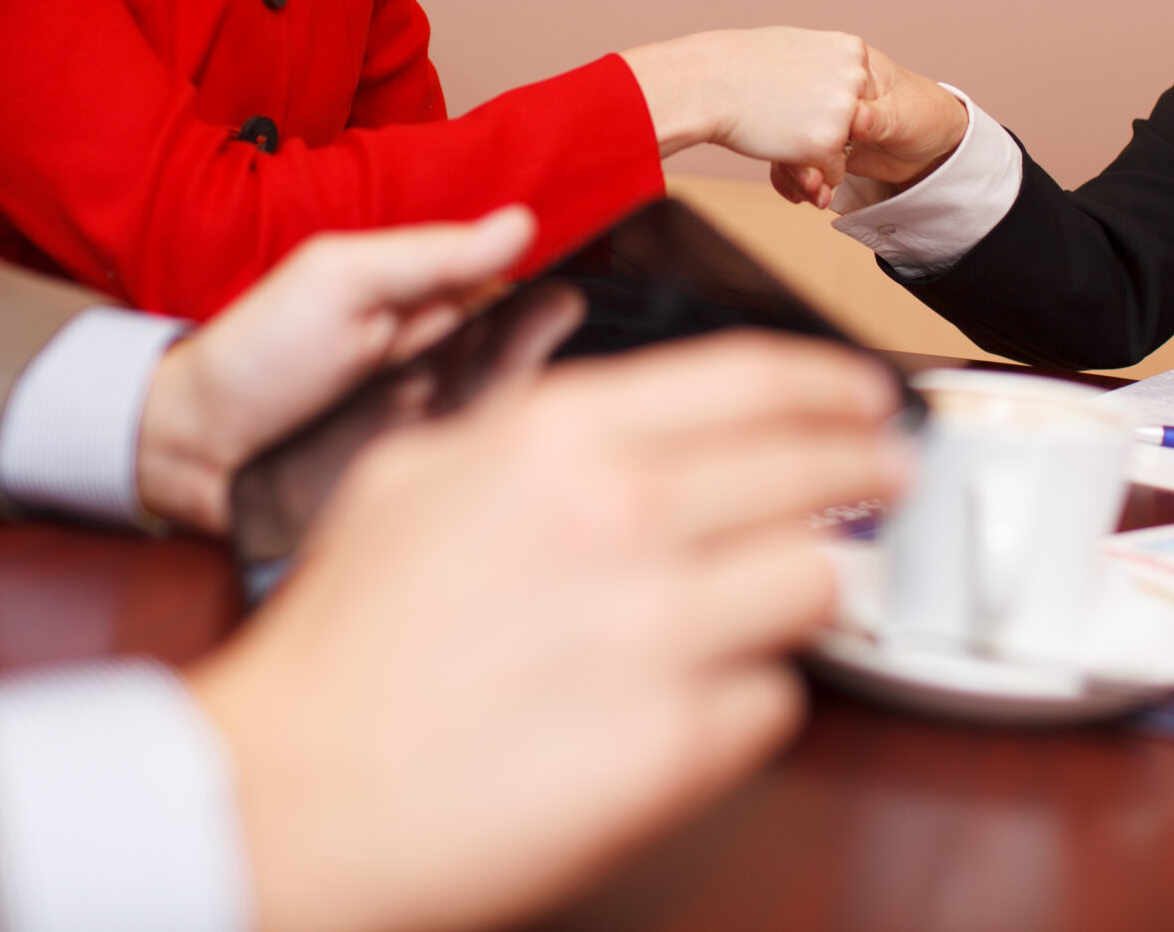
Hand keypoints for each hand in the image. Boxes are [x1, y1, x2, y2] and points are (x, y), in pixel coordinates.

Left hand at [133, 208, 534, 532]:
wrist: (192, 446)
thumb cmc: (259, 352)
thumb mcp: (341, 280)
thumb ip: (432, 257)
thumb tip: (520, 223)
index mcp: (427, 306)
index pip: (510, 294)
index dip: (543, 292)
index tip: (567, 285)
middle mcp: (443, 365)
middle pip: (518, 355)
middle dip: (537, 343)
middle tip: (553, 324)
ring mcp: (435, 426)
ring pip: (504, 412)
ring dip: (514, 396)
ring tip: (515, 376)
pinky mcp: (421, 482)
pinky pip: (474, 471)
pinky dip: (489, 456)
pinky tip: (494, 441)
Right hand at [189, 333, 908, 931]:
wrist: (287, 794)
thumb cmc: (342, 646)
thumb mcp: (416, 475)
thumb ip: (531, 427)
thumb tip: (637, 418)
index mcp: (558, 437)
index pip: (757, 379)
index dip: (836, 382)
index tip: (868, 396)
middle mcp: (620, 518)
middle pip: (816, 471)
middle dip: (867, 471)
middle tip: (886, 479)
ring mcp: (655, 634)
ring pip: (817, 583)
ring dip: (810, 588)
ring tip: (781, 598)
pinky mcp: (673, 748)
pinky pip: (775, 700)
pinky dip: (753, 696)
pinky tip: (702, 694)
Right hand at [621, 28, 870, 182]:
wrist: (709, 82)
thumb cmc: (740, 63)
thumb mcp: (794, 47)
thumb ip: (823, 63)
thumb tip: (830, 77)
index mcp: (852, 50)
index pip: (861, 92)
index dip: (831, 105)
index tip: (804, 103)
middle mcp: (856, 77)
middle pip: (859, 121)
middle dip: (833, 130)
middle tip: (793, 120)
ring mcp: (845, 111)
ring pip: (848, 149)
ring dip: (821, 152)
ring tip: (784, 132)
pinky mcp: (828, 143)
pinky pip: (833, 173)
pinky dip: (811, 170)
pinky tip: (783, 149)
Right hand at [768, 44, 966, 207]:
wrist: (935, 145)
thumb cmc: (925, 115)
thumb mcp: (903, 115)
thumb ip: (877, 118)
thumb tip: (855, 118)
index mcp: (849, 66)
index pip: (814, 87)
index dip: (806, 118)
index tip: (812, 148)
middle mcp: (831, 90)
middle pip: (797, 118)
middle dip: (798, 154)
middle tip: (812, 182)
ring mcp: (824, 118)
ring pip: (795, 142)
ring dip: (798, 173)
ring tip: (816, 193)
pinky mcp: (823, 144)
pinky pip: (801, 160)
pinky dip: (799, 180)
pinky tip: (808, 195)